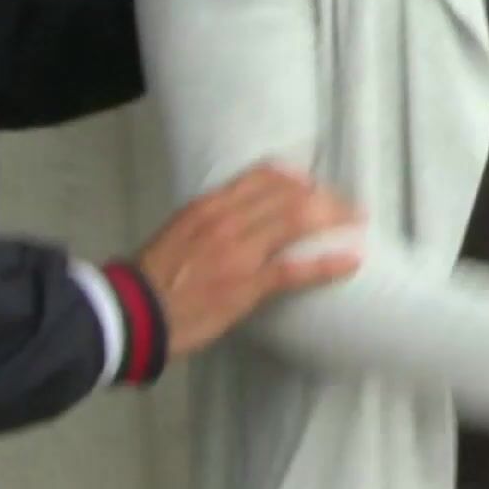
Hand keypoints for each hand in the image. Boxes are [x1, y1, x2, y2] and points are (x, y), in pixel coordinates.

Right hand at [134, 162, 361, 356]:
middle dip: (324, 198)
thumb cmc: (152, 278)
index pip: (265, 176)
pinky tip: (352, 260)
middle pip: (291, 195)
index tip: (314, 186)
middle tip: (345, 206)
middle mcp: (228, 219)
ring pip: (299, 221)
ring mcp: (240, 251)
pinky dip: (328, 263)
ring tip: (357, 221)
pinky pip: (297, 269)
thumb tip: (241, 218)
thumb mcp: (180, 231)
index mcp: (210, 205)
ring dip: (335, 218)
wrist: (132, 312)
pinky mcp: (247, 285)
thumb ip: (212, 220)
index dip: (298, 179)